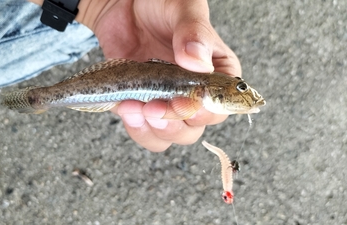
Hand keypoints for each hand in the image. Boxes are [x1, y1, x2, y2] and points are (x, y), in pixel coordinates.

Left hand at [30, 0, 241, 151]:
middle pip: (195, 127)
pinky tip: (125, 107)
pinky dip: (135, 126)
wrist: (123, 4)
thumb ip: (194, 33)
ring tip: (136, 109)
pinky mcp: (142, 104)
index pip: (223, 103)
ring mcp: (167, 100)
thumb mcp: (184, 9)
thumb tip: (197, 62)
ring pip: (170, 136)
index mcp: (217, 71)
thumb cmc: (161, 3)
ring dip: (153, 131)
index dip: (206, 110)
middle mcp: (194, 91)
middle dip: (175, 124)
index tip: (185, 102)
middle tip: (155, 108)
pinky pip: (143, 130)